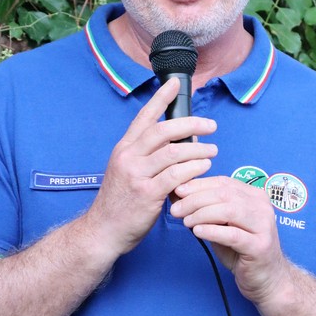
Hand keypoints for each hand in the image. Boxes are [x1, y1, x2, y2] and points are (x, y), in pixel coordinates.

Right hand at [82, 77, 217, 259]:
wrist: (103, 231)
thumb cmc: (119, 202)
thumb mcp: (125, 171)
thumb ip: (146, 155)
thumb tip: (176, 142)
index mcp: (124, 149)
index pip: (144, 117)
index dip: (160, 98)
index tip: (175, 84)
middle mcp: (129, 157)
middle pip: (163, 130)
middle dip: (191, 124)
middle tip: (210, 126)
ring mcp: (137, 175)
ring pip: (174, 152)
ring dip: (198, 149)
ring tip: (213, 150)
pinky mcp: (147, 194)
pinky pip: (176, 175)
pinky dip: (194, 168)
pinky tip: (204, 167)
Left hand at [170, 176, 288, 306]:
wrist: (267, 278)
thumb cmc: (242, 250)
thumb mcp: (223, 224)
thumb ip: (207, 209)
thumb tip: (178, 195)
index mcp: (255, 196)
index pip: (223, 182)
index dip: (198, 185)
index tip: (177, 190)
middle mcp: (262, 207)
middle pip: (224, 194)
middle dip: (195, 200)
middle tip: (177, 209)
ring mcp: (263, 226)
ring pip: (228, 211)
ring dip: (202, 214)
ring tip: (186, 222)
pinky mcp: (260, 246)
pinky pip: (232, 234)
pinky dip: (212, 231)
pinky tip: (198, 231)